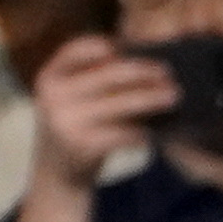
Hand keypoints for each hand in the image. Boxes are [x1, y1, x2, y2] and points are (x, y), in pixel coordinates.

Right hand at [26, 32, 180, 189]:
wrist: (56, 176)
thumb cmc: (72, 130)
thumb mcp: (68, 100)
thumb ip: (88, 80)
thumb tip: (137, 62)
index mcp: (49, 78)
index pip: (75, 50)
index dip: (102, 45)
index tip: (129, 46)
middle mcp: (54, 96)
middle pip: (108, 75)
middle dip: (142, 72)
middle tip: (167, 72)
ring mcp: (68, 121)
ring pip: (122, 104)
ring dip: (152, 98)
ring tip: (173, 96)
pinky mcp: (84, 145)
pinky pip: (124, 133)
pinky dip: (144, 130)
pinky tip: (157, 131)